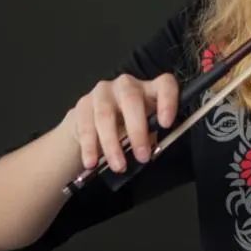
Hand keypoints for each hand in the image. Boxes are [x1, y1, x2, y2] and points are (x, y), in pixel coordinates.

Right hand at [64, 72, 178, 171]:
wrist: (95, 120)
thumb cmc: (127, 125)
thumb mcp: (145, 128)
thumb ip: (151, 135)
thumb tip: (152, 151)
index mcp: (150, 88)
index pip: (164, 84)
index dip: (167, 102)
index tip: (166, 124)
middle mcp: (126, 85)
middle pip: (131, 99)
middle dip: (137, 131)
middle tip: (142, 156)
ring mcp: (103, 92)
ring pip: (105, 115)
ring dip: (112, 144)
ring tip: (119, 166)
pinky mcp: (83, 104)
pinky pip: (86, 126)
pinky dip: (90, 147)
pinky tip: (92, 162)